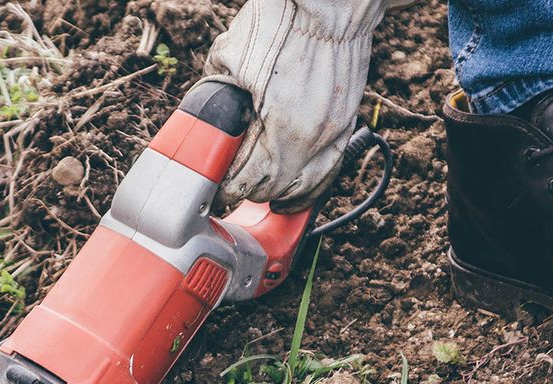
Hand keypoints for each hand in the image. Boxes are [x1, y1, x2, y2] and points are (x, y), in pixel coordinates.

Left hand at [204, 0, 412, 208]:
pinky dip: (309, 185)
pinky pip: (328, 170)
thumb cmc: (280, 22)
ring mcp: (331, 133)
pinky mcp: (345, 123)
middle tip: (233, 190)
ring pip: (304, 187)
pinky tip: (295, 189)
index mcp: (277, 125)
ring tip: (263, 196)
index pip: (245, 180)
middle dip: (249, 192)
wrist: (328, 4)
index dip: (226, 191)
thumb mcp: (229, 61)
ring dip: (280, 194)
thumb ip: (216, 99)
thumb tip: (207, 124)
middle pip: (273, 188)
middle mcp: (308, 137)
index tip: (216, 193)